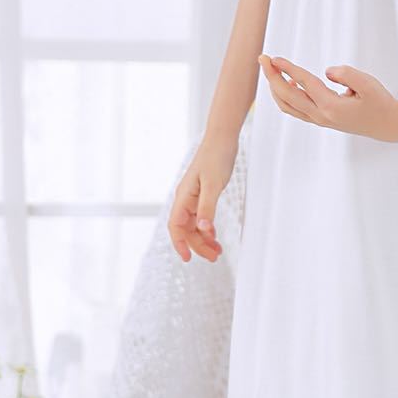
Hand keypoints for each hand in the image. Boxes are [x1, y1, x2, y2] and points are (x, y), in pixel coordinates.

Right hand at [166, 134, 236, 262]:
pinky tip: (215, 235)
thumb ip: (208, 208)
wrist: (222, 139)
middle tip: (214, 257)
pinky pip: (201, 218)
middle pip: (186, 229)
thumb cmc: (216, 157)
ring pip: (194, 225)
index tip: (188, 258)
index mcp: (184, 197)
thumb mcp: (214, 185)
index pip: (175, 226)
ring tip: (218, 251)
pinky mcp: (202, 195)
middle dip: (198, 245)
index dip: (180, 243)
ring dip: (204, 239)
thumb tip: (203, 230)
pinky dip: (208, 229)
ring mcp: (193, 198)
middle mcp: (185, 199)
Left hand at [258, 53, 397, 141]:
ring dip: (275, 87)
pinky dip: (285, 97)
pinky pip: (295, 110)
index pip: (303, 83)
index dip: (287, 69)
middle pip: (286, 96)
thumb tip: (327, 71)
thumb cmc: (379, 101)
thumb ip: (347, 74)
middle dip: (272, 76)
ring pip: (287, 105)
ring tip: (271, 69)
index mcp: (331, 106)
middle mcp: (321, 115)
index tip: (273, 57)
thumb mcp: (368, 83)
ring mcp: (320, 120)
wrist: (388, 125)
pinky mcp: (321, 120)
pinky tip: (287, 84)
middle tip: (262, 58)